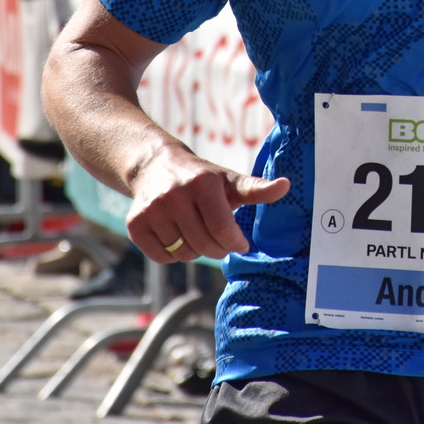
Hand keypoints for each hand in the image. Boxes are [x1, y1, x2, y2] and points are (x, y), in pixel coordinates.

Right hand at [125, 145, 289, 262]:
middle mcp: (174, 196)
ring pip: (183, 254)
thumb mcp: (229, 180)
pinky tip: (177, 234)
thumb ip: (257, 188)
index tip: (240, 242)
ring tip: (196, 231)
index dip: (235, 243)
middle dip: (218, 249)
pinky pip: (162, 257)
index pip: (222, 230)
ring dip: (194, 250)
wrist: (154, 166)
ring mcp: (152, 211)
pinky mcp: (136, 224)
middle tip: (220, 240)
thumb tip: (287, 186)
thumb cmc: (201, 177)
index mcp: (202, 184)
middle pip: (204, 245)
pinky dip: (173, 254)